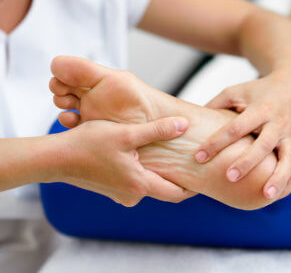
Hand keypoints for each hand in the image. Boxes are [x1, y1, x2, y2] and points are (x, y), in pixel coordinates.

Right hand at [54, 117, 194, 206]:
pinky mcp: (111, 189)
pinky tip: (141, 155)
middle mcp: (132, 195)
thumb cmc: (88, 145)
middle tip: (189, 162)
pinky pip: (135, 183)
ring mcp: (120, 195)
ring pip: (148, 184)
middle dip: (177, 178)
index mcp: (140, 185)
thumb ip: (158, 130)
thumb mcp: (127, 134)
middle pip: (164, 189)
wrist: (55, 158)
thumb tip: (183, 125)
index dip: (192, 186)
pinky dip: (142, 172)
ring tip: (167, 154)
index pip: (177, 193)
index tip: (204, 175)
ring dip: (158, 172)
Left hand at [195, 69, 290, 200]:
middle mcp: (277, 123)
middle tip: (229, 177)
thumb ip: (215, 106)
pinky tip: (276, 195)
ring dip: (278, 178)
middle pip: (263, 144)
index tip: (198, 157)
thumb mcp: (237, 92)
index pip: (236, 127)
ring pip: (287, 159)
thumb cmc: (259, 91)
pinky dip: (289, 182)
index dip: (217, 142)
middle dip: (247, 162)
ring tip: (265, 195)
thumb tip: (188, 122)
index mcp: (259, 109)